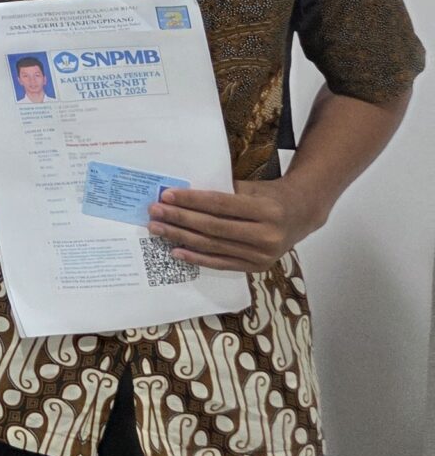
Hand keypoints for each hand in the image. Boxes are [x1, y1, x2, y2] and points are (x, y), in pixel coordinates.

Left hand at [148, 176, 326, 272]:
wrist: (302, 215)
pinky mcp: (257, 267)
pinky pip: (221, 263)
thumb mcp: (252, 188)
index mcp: (267, 211)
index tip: (166, 196)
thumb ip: (222, 192)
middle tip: (155, 212)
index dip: (191, 201)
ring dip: (181, 238)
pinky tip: (176, 251)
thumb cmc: (270, 196)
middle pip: (213, 227)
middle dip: (180, 219)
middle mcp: (267, 235)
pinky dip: (197, 258)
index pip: (220, 205)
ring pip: (214, 246)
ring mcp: (263, 255)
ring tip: (158, 229)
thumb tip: (182, 195)